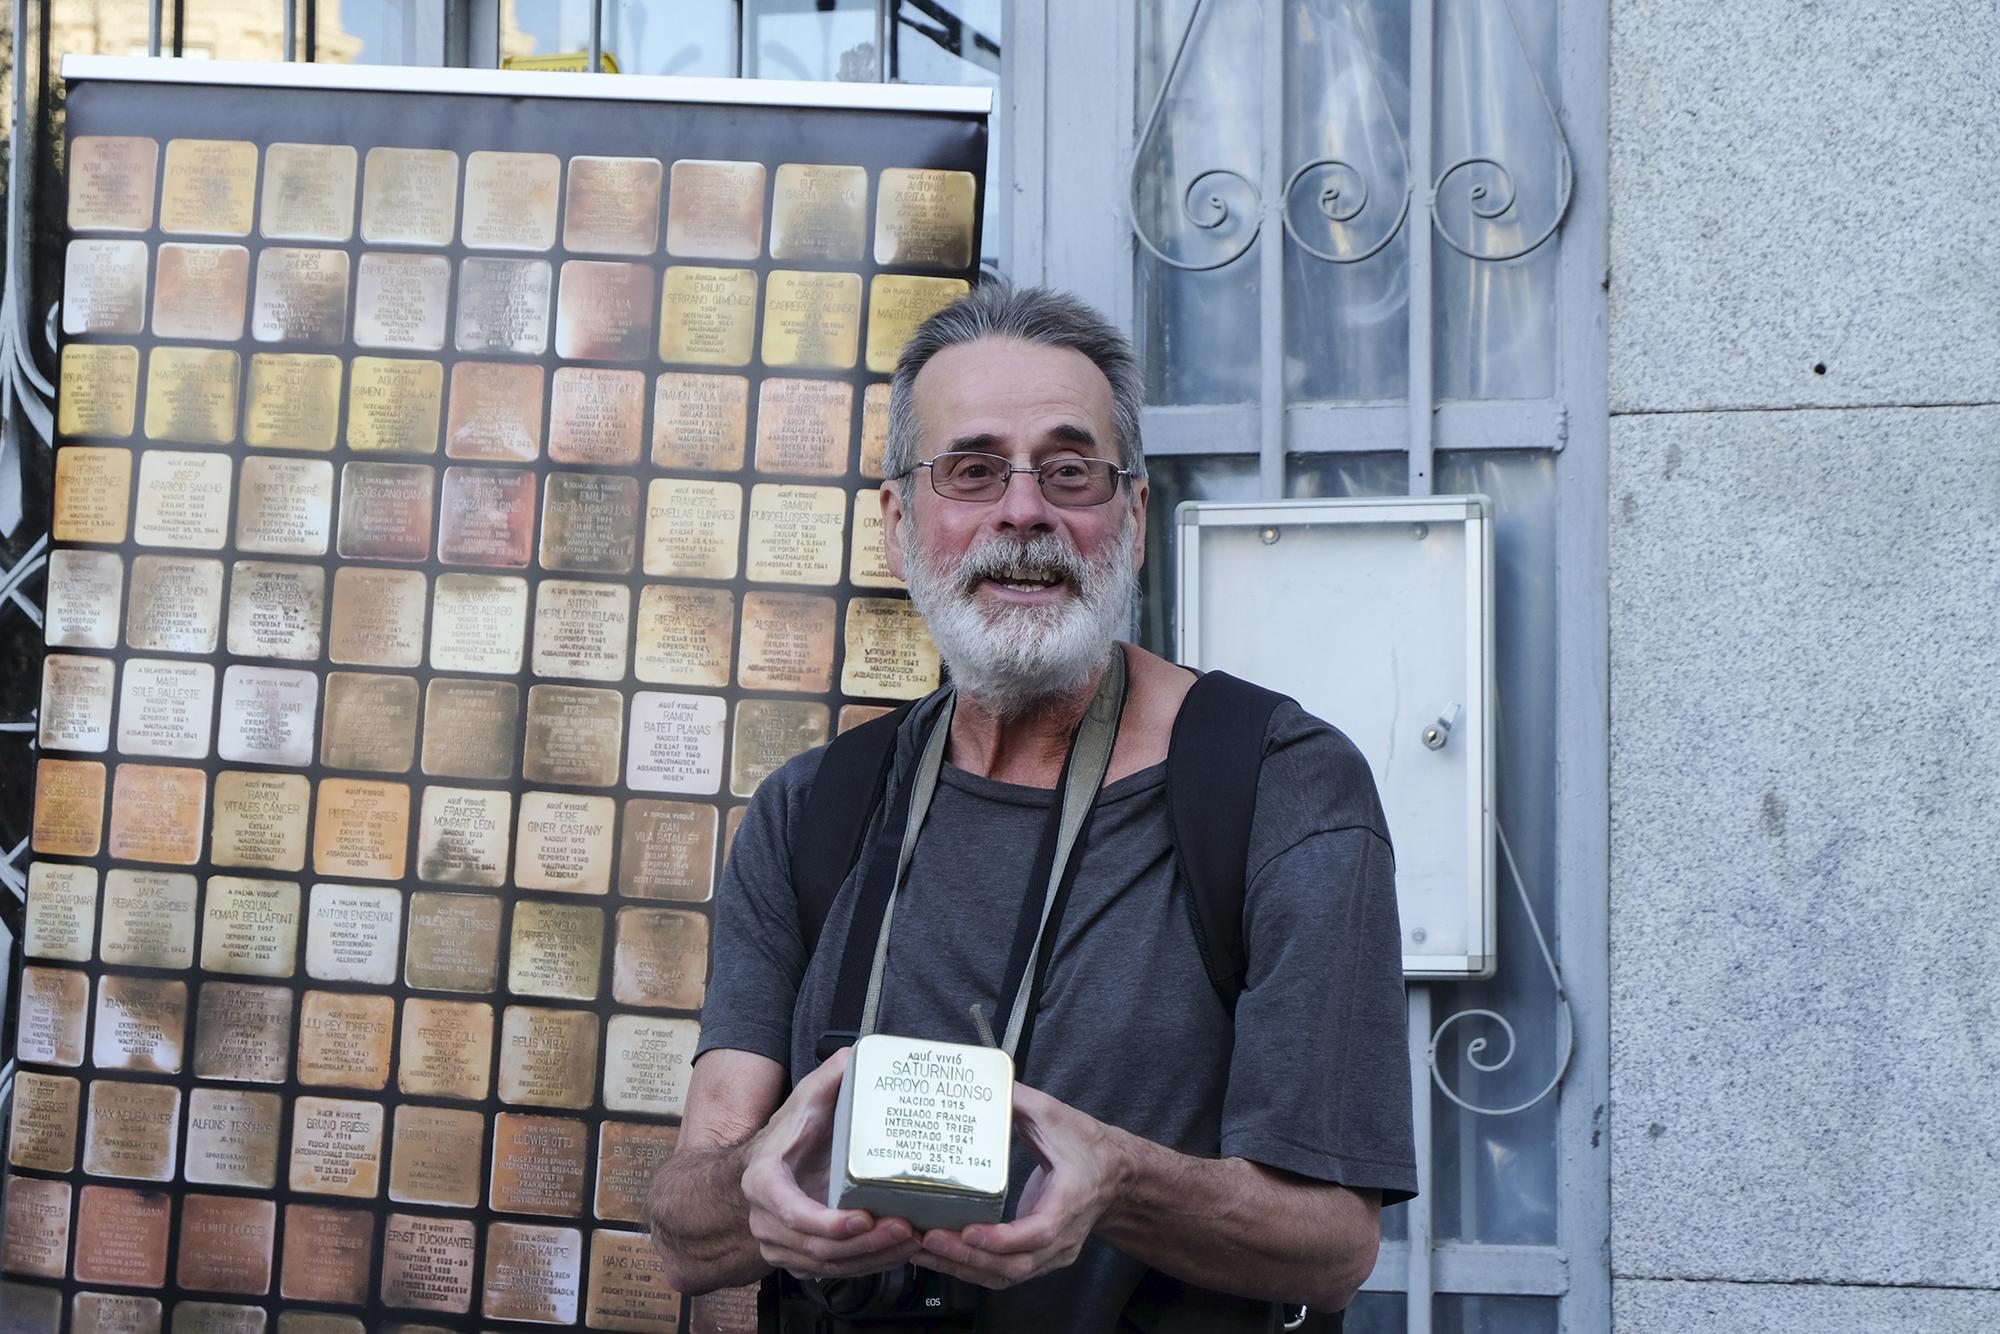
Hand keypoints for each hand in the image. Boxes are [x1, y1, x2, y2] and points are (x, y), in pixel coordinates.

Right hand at [739, 1047, 923, 1278]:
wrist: (761, 1171)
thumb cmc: (787, 1137)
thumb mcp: (805, 1101)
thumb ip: (829, 1079)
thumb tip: (856, 1054)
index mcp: (764, 1182)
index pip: (791, 1211)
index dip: (827, 1222)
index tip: (861, 1219)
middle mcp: (768, 1221)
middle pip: (818, 1247)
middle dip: (866, 1243)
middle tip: (905, 1228)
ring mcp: (781, 1245)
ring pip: (829, 1265)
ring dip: (873, 1257)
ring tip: (910, 1240)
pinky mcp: (800, 1259)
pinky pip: (835, 1272)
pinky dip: (868, 1265)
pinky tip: (898, 1253)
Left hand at [912, 1082, 1124, 1289]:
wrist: (1115, 1177)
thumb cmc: (1089, 1148)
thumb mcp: (1056, 1116)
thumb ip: (1019, 1100)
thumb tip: (984, 1083)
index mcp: (1070, 1200)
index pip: (1039, 1231)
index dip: (1002, 1238)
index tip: (969, 1231)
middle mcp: (1062, 1237)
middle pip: (1014, 1264)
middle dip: (968, 1257)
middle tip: (929, 1240)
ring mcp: (1051, 1254)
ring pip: (1005, 1276)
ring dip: (962, 1267)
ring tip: (923, 1250)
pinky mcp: (1038, 1258)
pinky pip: (1002, 1274)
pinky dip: (970, 1268)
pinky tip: (941, 1257)